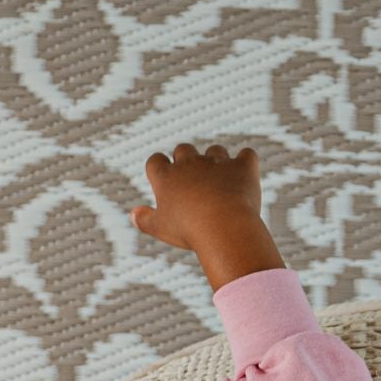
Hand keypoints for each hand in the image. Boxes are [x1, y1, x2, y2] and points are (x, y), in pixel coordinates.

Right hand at [132, 143, 285, 289]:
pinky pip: (247, 155)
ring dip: (216, 161)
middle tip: (191, 183)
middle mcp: (191, 163)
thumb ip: (144, 220)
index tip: (163, 183)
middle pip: (183, 149)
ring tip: (219, 184)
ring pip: (215, 150)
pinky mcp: (242, 166)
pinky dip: (246, 163)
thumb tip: (133, 214)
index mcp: (167, 176)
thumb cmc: (187, 230)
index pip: (155, 161)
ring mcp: (218, 162)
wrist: (223, 227)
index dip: (158, 169)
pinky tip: (244, 175)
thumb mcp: (160, 228)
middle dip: (186, 160)